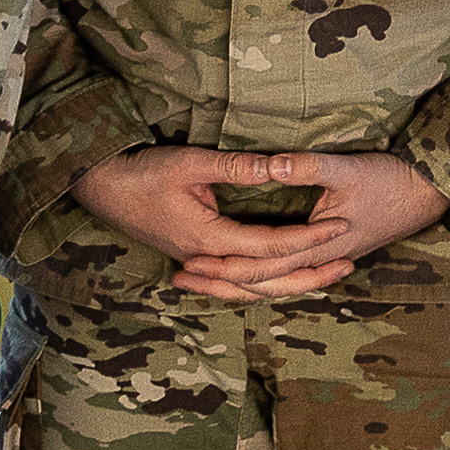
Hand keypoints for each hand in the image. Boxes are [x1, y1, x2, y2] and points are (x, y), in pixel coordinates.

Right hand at [71, 147, 449, 300]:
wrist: (99, 187)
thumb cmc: (141, 172)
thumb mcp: (189, 162)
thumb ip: (237, 167)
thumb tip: (279, 167)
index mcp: (208, 238)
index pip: (271, 245)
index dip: (309, 238)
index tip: (342, 225)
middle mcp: (206, 258)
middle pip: (268, 279)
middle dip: (311, 273)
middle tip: (350, 263)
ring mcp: (198, 261)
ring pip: (253, 286)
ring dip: (291, 283)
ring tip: (328, 275)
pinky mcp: (193, 256)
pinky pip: (237, 282)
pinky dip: (264, 283)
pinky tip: (282, 280)